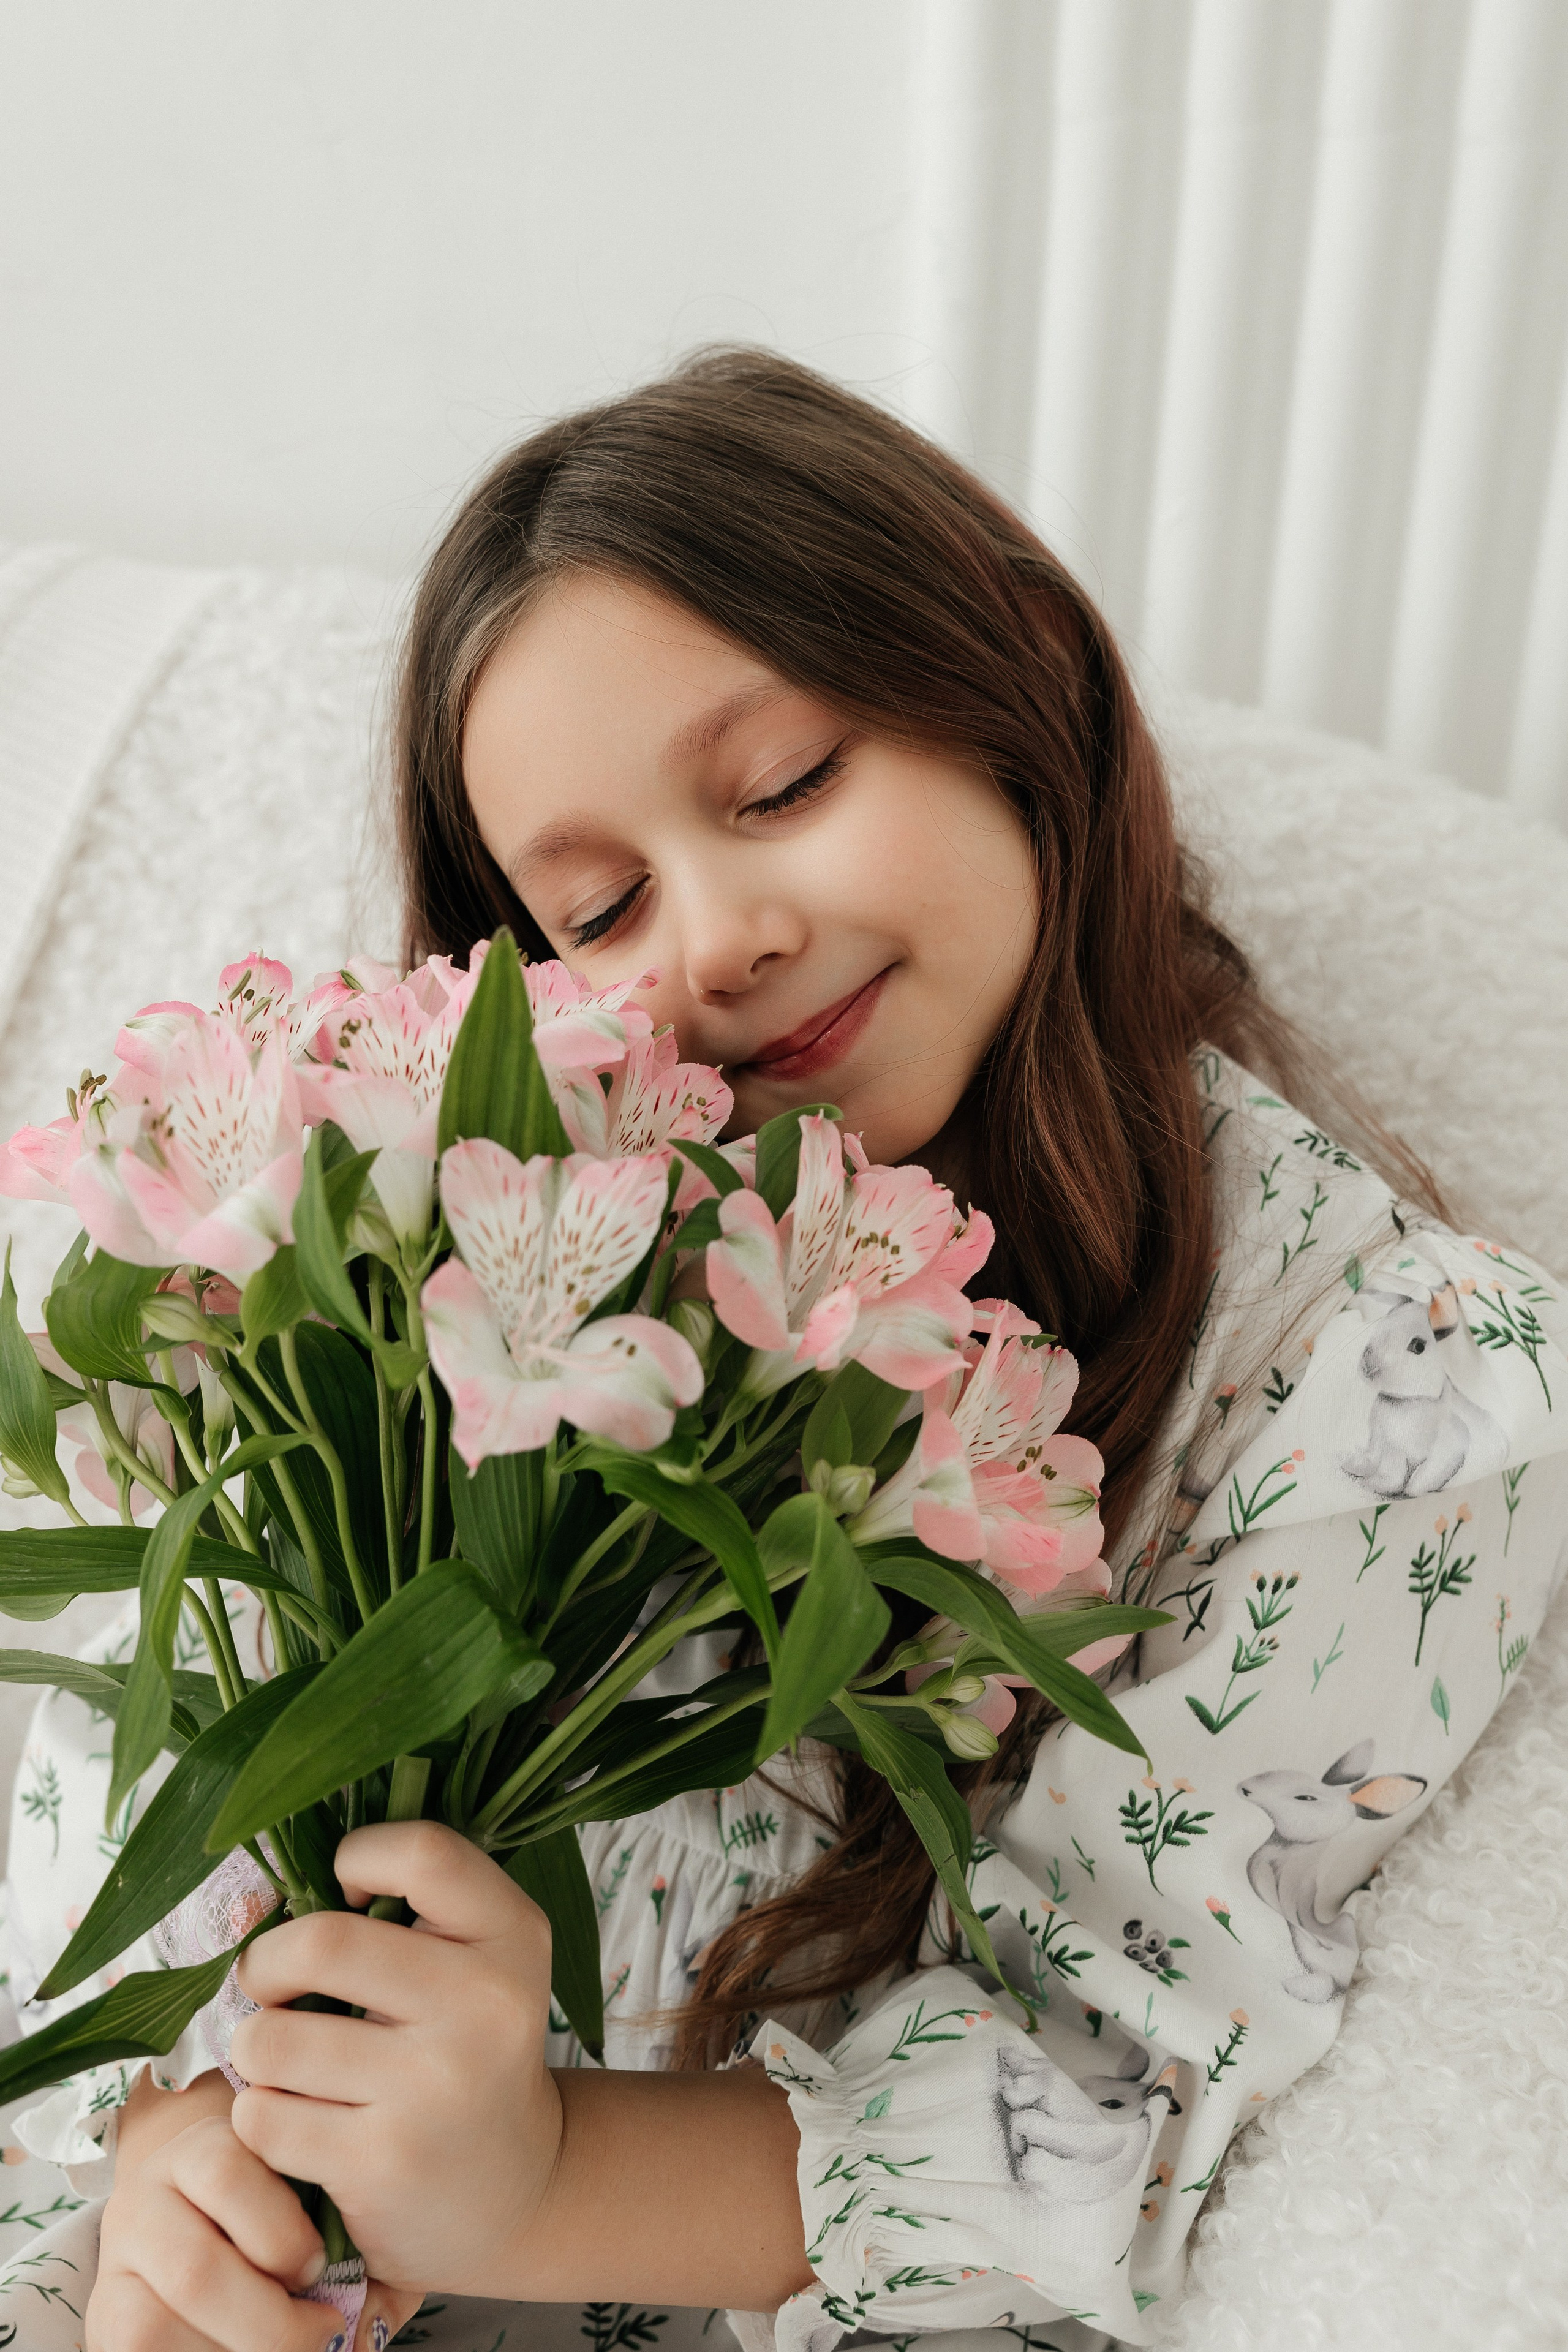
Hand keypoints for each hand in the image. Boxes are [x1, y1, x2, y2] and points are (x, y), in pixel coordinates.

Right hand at [87, 2071, 334, 2351]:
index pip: (227, 2171)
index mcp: (204, 2145)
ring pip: (155, 2324)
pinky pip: (139, 2350)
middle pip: (194, 2270)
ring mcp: (118, 2257)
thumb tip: (366, 2313)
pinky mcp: (103, 2316)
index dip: (283, 2235)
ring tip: (289, 2348)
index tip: (322, 2267)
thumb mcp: (308, 2201)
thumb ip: (339, 2227)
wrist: (210, 2227)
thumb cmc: (286, 2219)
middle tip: (322, 2330)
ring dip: (237, 2347)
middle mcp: (145, 2194)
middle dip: (269, 2322)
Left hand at [229, 1822, 558, 2300]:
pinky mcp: (383, 2163)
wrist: (514, 2191)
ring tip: (280, 2056)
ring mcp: (435, 2088)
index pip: (423, 1853)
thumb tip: (264, 1892)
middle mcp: (487, 2005)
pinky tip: (294, 2118)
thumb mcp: (476, 1961)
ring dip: (255, 2044)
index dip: (359, 1857)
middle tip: (267, 1982)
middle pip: (324, 1941)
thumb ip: (407, 1906)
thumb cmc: (466, 2048)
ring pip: (275, 2037)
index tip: (343, 1896)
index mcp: (515, 1935)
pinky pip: (266, 2116)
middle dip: (267, 1961)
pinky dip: (259, 2113)